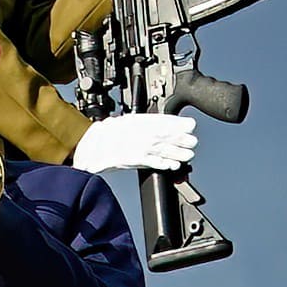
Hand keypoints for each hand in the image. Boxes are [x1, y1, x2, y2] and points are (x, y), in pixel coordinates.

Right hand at [73, 114, 196, 174]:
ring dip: (180, 153)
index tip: (190, 126)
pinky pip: (156, 162)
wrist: (94, 146)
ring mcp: (143, 147)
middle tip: (192, 142)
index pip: (169, 121)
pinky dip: (166, 164)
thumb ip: (147, 122)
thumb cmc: (108, 133)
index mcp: (144, 121)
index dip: (183, 124)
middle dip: (184, 140)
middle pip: (172, 137)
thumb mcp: (130, 120)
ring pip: (167, 150)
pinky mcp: (138, 160)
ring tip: (188, 155)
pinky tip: (174, 165)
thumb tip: (163, 124)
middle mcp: (146, 133)